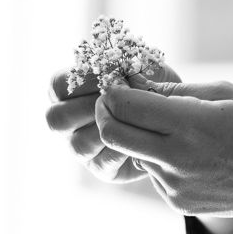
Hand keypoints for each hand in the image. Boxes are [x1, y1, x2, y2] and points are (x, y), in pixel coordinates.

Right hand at [44, 65, 181, 184]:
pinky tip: (139, 135)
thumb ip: (124, 64)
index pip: (58, 86)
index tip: (112, 75)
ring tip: (130, 118)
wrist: (176, 115)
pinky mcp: (102, 169)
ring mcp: (82, 148)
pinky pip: (102, 163)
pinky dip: (121, 148)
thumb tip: (116, 70)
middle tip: (117, 100)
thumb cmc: (152, 85)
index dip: (83, 80)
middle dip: (88, 107)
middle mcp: (69, 123)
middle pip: (56, 119)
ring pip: (78, 145)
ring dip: (106, 130)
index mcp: (69, 94)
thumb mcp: (141, 67)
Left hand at [92, 79, 232, 215]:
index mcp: (189, 124)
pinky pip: (152, 173)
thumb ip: (174, 90)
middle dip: (106, 112)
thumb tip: (134, 83)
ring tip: (174, 128)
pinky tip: (192, 154)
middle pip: (112, 134)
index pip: (125, 106)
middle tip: (114, 101)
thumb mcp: (224, 93)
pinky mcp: (176, 203)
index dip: (113, 90)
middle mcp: (176, 158)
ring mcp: (174, 185)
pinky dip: (159, 158)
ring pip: (133, 153)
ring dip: (139, 136)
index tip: (118, 82)